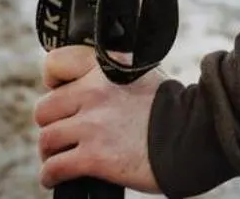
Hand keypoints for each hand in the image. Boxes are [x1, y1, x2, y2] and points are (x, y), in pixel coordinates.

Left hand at [35, 45, 163, 192]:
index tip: (63, 95)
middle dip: (52, 124)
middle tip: (65, 135)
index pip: (56, 63)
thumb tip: (83, 90)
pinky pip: (53, 168)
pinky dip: (51, 175)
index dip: (54, 83)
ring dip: (50, 152)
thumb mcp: (140, 74)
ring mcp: (93, 124)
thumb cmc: (172, 109)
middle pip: (44, 109)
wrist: (195, 135)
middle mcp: (94, 91)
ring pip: (46, 139)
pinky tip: (57, 177)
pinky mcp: (94, 155)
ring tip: (61, 157)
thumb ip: (110, 76)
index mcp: (105, 66)